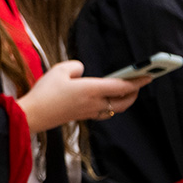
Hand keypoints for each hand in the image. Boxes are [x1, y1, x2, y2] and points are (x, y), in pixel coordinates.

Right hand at [16, 60, 148, 132]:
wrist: (34, 114)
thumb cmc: (45, 92)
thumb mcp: (58, 70)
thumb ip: (74, 66)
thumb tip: (82, 71)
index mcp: (91, 89)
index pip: (121, 86)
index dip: (136, 81)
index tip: (148, 76)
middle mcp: (95, 102)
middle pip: (124, 101)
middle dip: (134, 92)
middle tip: (138, 83)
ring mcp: (90, 112)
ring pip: (116, 108)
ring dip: (125, 100)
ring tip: (126, 92)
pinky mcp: (83, 116)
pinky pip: (106, 112)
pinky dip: (113, 106)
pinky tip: (107, 101)